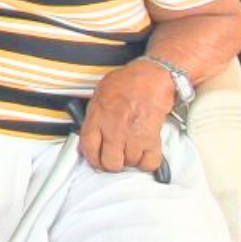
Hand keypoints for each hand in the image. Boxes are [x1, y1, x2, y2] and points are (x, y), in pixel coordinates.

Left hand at [79, 60, 175, 174]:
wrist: (152, 77)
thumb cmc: (127, 82)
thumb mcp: (100, 94)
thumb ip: (94, 114)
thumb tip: (91, 130)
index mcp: (97, 117)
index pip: (88, 148)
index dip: (92, 159)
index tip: (96, 160)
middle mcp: (113, 129)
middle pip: (110, 163)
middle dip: (112, 164)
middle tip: (115, 158)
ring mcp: (133, 135)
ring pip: (129, 164)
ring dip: (130, 160)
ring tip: (131, 150)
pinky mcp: (152, 139)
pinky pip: (149, 163)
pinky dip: (147, 163)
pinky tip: (144, 154)